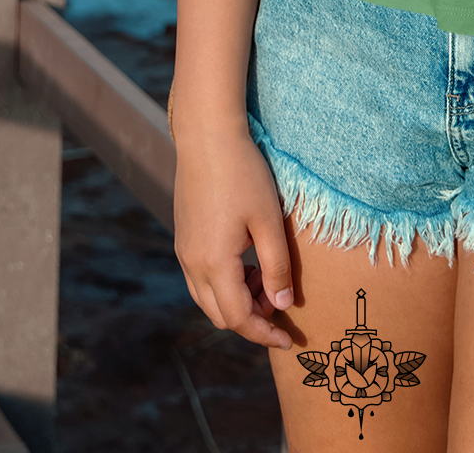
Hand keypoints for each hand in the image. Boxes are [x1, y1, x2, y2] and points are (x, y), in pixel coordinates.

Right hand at [173, 124, 294, 346]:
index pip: (239, 319)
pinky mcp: (183, 238)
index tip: (290, 339)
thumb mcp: (268, 221)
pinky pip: (201, 278)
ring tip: (265, 276)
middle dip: (252, 318)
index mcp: (214, 264)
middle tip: (280, 299)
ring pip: (208, 299)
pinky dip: (225, 283)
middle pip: (221, 315)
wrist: (207, 136)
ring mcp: (183, 252)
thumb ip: (276, 267)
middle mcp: (192, 264)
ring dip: (237, 301)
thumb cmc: (243, 174)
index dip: (265, 334)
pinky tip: (246, 260)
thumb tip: (283, 305)